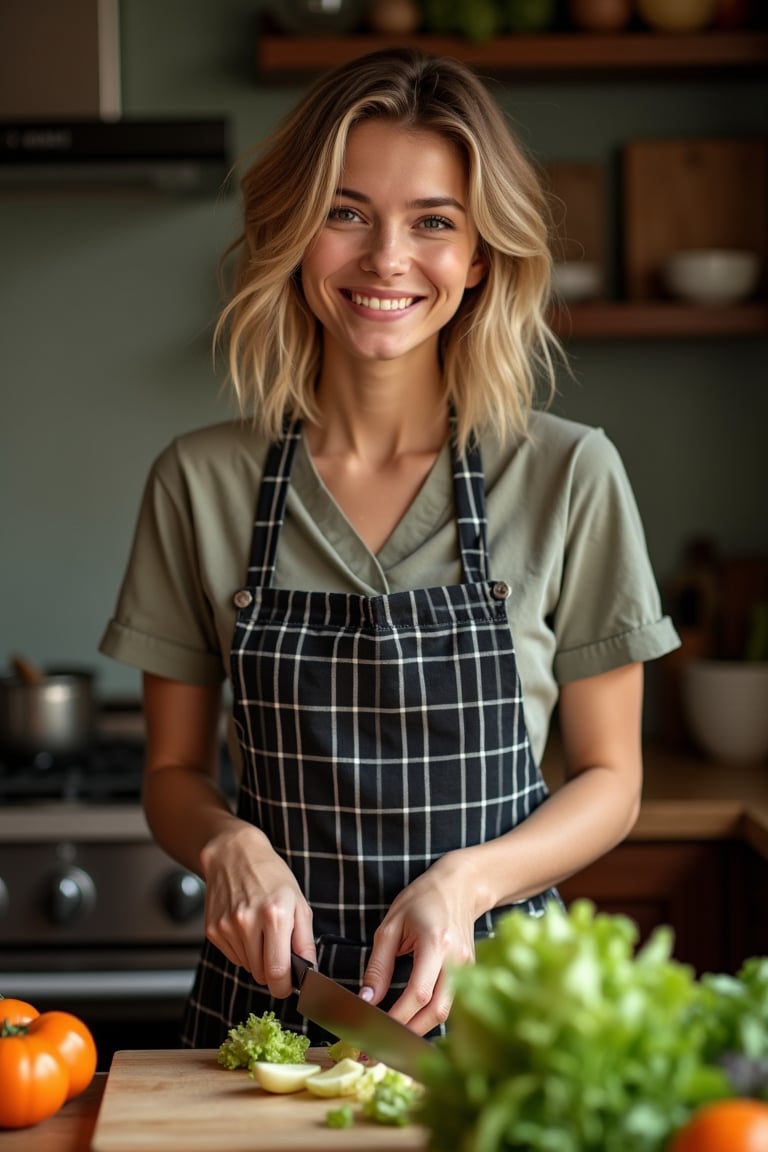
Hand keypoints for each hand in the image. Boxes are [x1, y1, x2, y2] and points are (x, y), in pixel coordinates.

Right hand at [199, 821, 315, 997]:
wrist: (235, 855)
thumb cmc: (271, 876)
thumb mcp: (299, 903)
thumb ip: (305, 942)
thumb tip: (309, 973)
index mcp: (275, 915)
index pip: (277, 972)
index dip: (284, 986)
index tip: (288, 986)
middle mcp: (247, 922)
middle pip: (261, 974)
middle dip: (272, 970)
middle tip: (277, 949)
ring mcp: (226, 927)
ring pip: (247, 967)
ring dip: (257, 958)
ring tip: (261, 930)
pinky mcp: (212, 930)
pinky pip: (233, 956)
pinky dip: (242, 949)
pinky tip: (245, 926)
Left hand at [360, 851, 479, 1034]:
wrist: (460, 887)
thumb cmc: (422, 900)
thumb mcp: (391, 926)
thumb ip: (378, 965)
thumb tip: (366, 1000)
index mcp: (435, 943)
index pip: (418, 993)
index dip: (396, 1017)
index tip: (371, 1032)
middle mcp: (457, 960)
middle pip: (436, 1012)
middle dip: (407, 1034)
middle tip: (377, 1050)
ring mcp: (469, 969)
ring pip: (446, 1014)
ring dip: (419, 1032)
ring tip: (390, 1043)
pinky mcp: (471, 974)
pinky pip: (451, 1005)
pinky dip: (430, 1020)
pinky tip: (410, 1027)